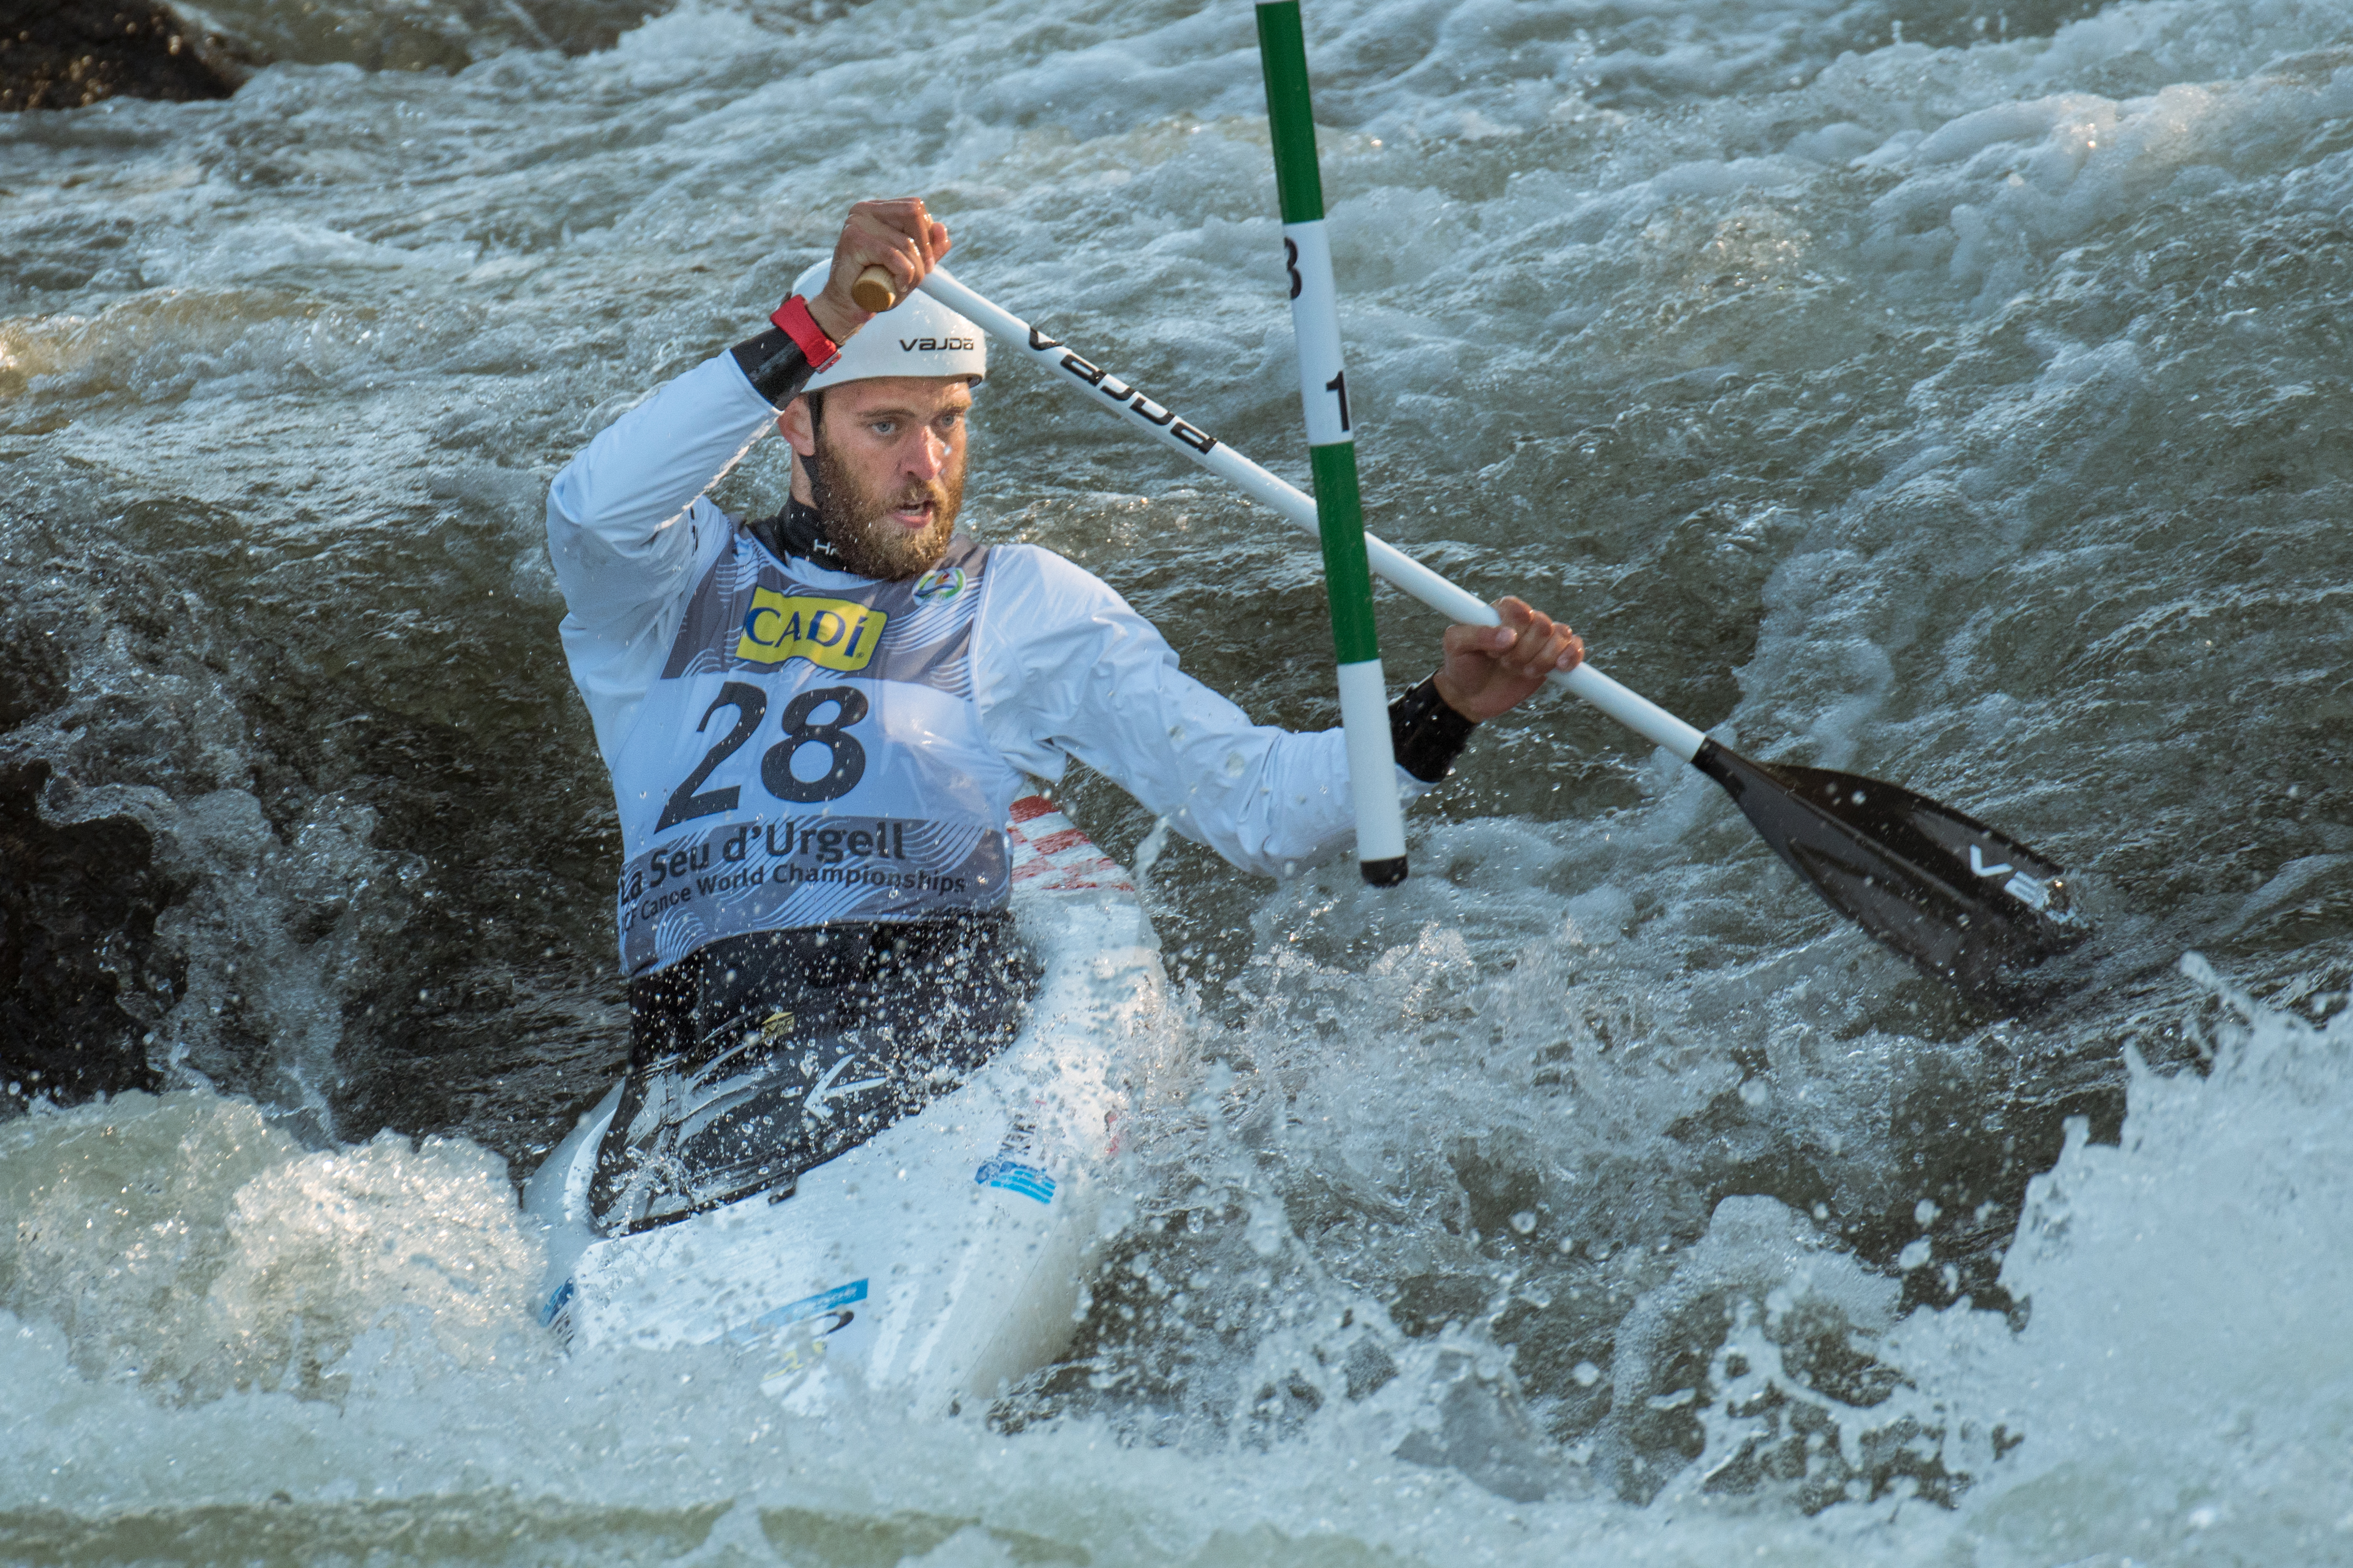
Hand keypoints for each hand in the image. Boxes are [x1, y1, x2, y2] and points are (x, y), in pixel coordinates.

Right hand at [805, 198, 950, 342]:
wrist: (847, 306)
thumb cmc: (877, 284)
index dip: (927, 234)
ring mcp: (857, 223)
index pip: (915, 207)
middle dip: (925, 248)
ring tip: (902, 285)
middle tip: (922, 273)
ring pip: (906, 242)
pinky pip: (894, 256)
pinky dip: (903, 275)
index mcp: (877, 209)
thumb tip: (942, 229)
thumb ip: (928, 247)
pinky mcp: (854, 240)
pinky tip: (897, 286)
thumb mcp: (910, 263)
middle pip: (914, 213)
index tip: (927, 261)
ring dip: (914, 271)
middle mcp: (864, 210)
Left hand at [1431, 597, 1582, 722]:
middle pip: (1542, 625)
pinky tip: (1561, 667)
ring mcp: (1541, 639)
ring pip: (1560, 635)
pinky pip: (1575, 646)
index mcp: (1502, 611)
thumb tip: (1509, 636)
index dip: (1512, 632)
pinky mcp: (1554, 656)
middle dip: (1525, 651)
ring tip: (1523, 671)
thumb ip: (1476, 634)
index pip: (1520, 610)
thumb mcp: (1455, 645)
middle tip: (1505, 664)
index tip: (1495, 651)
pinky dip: (1572, 656)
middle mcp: (1525, 621)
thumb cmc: (1461, 665)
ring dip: (1543, 658)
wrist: (1471, 696)